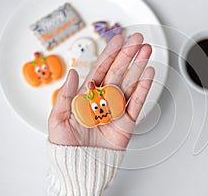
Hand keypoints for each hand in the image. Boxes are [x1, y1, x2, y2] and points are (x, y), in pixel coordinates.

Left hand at [48, 33, 154, 149]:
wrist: (81, 166)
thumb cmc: (66, 145)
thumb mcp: (58, 119)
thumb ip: (65, 95)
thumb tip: (73, 73)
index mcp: (87, 96)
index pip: (100, 69)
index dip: (110, 54)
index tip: (118, 40)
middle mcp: (104, 99)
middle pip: (118, 72)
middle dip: (128, 55)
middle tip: (137, 40)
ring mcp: (117, 109)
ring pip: (130, 83)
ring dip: (139, 66)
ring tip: (147, 51)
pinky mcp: (128, 121)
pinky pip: (138, 102)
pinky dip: (144, 88)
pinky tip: (149, 74)